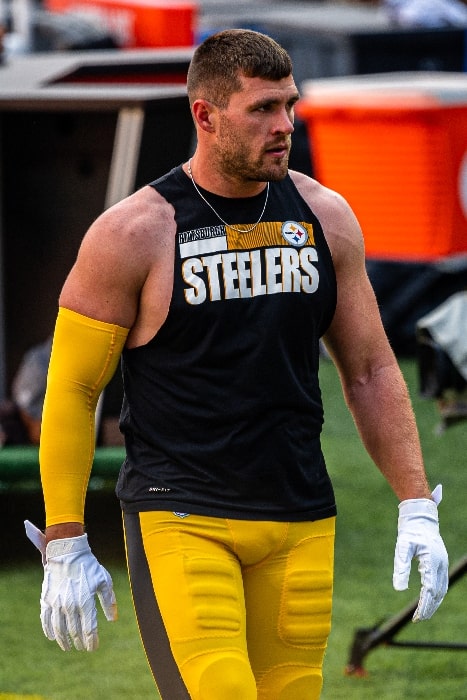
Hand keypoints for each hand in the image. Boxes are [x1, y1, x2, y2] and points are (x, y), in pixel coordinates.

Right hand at [25, 521, 116, 650]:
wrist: (67, 552)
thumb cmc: (89, 566)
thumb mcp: (104, 580)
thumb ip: (109, 601)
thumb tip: (113, 619)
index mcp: (85, 602)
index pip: (89, 629)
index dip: (91, 641)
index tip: (94, 647)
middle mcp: (70, 606)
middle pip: (74, 632)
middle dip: (80, 642)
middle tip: (83, 647)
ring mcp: (56, 604)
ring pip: (59, 630)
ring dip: (64, 641)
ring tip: (68, 647)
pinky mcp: (47, 600)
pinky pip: (46, 620)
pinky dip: (49, 631)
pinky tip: (52, 637)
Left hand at [393, 485, 448, 620]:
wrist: (420, 516)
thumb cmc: (409, 530)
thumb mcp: (402, 547)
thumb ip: (400, 567)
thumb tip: (398, 588)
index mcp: (432, 561)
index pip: (430, 590)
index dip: (424, 605)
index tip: (416, 617)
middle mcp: (440, 564)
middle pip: (438, 593)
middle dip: (429, 607)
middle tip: (418, 619)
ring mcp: (442, 563)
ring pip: (441, 589)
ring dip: (433, 602)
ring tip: (423, 614)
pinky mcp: (440, 562)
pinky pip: (441, 583)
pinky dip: (436, 594)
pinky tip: (429, 599)